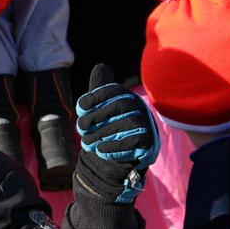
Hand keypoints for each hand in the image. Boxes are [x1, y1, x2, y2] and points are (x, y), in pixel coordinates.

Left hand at [75, 64, 159, 203]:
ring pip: (125, 124)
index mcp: (127, 97)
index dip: (96, 96)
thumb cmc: (107, 132)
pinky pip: (132, 142)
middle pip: (119, 106)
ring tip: (87, 142)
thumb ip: (98, 93)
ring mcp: (147, 125)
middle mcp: (140, 108)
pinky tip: (100, 150)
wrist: (119, 162)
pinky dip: (113, 146)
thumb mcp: (100, 112)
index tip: (80, 107)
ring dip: (102, 134)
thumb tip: (100, 66)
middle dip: (96, 116)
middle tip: (80, 128)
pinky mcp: (150, 143)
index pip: (113, 90)